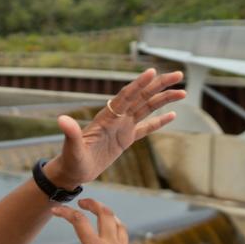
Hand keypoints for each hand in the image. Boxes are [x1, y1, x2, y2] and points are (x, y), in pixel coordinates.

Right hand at [26, 199, 145, 243]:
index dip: (65, 212)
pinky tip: (110, 234)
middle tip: (81, 201)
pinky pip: (123, 236)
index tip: (54, 210)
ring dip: (107, 214)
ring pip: (118, 223)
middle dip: (92, 204)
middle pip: (104, 213)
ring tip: (98, 213)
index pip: (79, 221)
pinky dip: (116, 227)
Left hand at [45, 69, 185, 187]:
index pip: (126, 96)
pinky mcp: (126, 139)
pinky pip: (146, 127)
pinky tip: (173, 114)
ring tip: (183, 92)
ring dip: (164, 99)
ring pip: (147, 109)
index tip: (152, 72)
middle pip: (142, 96)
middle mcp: (117, 118)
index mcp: (107, 117)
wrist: (72, 171)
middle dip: (160, 85)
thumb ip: (70, 133)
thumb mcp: (72, 148)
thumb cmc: (71, 160)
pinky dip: (159, 121)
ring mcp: (123, 127)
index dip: (139, 84)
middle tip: (178, 74)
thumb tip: (62, 120)